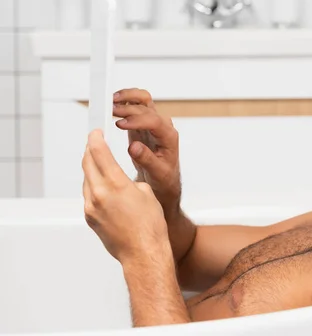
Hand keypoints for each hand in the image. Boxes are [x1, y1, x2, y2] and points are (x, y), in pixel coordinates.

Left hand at [82, 129, 169, 264]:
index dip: (96, 139)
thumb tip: (120, 181)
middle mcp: (99, 194)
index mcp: (116, 184)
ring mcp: (91, 207)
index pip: (99, 153)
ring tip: (100, 164)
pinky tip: (103, 187)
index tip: (96, 132)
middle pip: (87, 164)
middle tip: (94, 143)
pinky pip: (88, 196)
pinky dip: (93, 186)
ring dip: (91, 169)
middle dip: (90, 151)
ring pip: (87, 180)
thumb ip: (130, 181)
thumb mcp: (147, 193)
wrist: (143, 253)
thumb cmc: (150, 226)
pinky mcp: (90, 218)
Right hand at [112, 88, 180, 217]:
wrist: (164, 177)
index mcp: (169, 136)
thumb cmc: (164, 175)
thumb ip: (147, 159)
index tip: (121, 124)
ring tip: (111, 101)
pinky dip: (125, 100)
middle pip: (146, 107)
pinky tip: (114, 102)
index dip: (137, 120)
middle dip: (128, 108)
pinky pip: (136, 104)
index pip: (154, 121)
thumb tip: (134, 147)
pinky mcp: (144, 121)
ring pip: (143, 100)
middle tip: (111, 112)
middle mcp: (163, 126)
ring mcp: (153, 122)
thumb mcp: (157, 172)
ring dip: (128, 97)